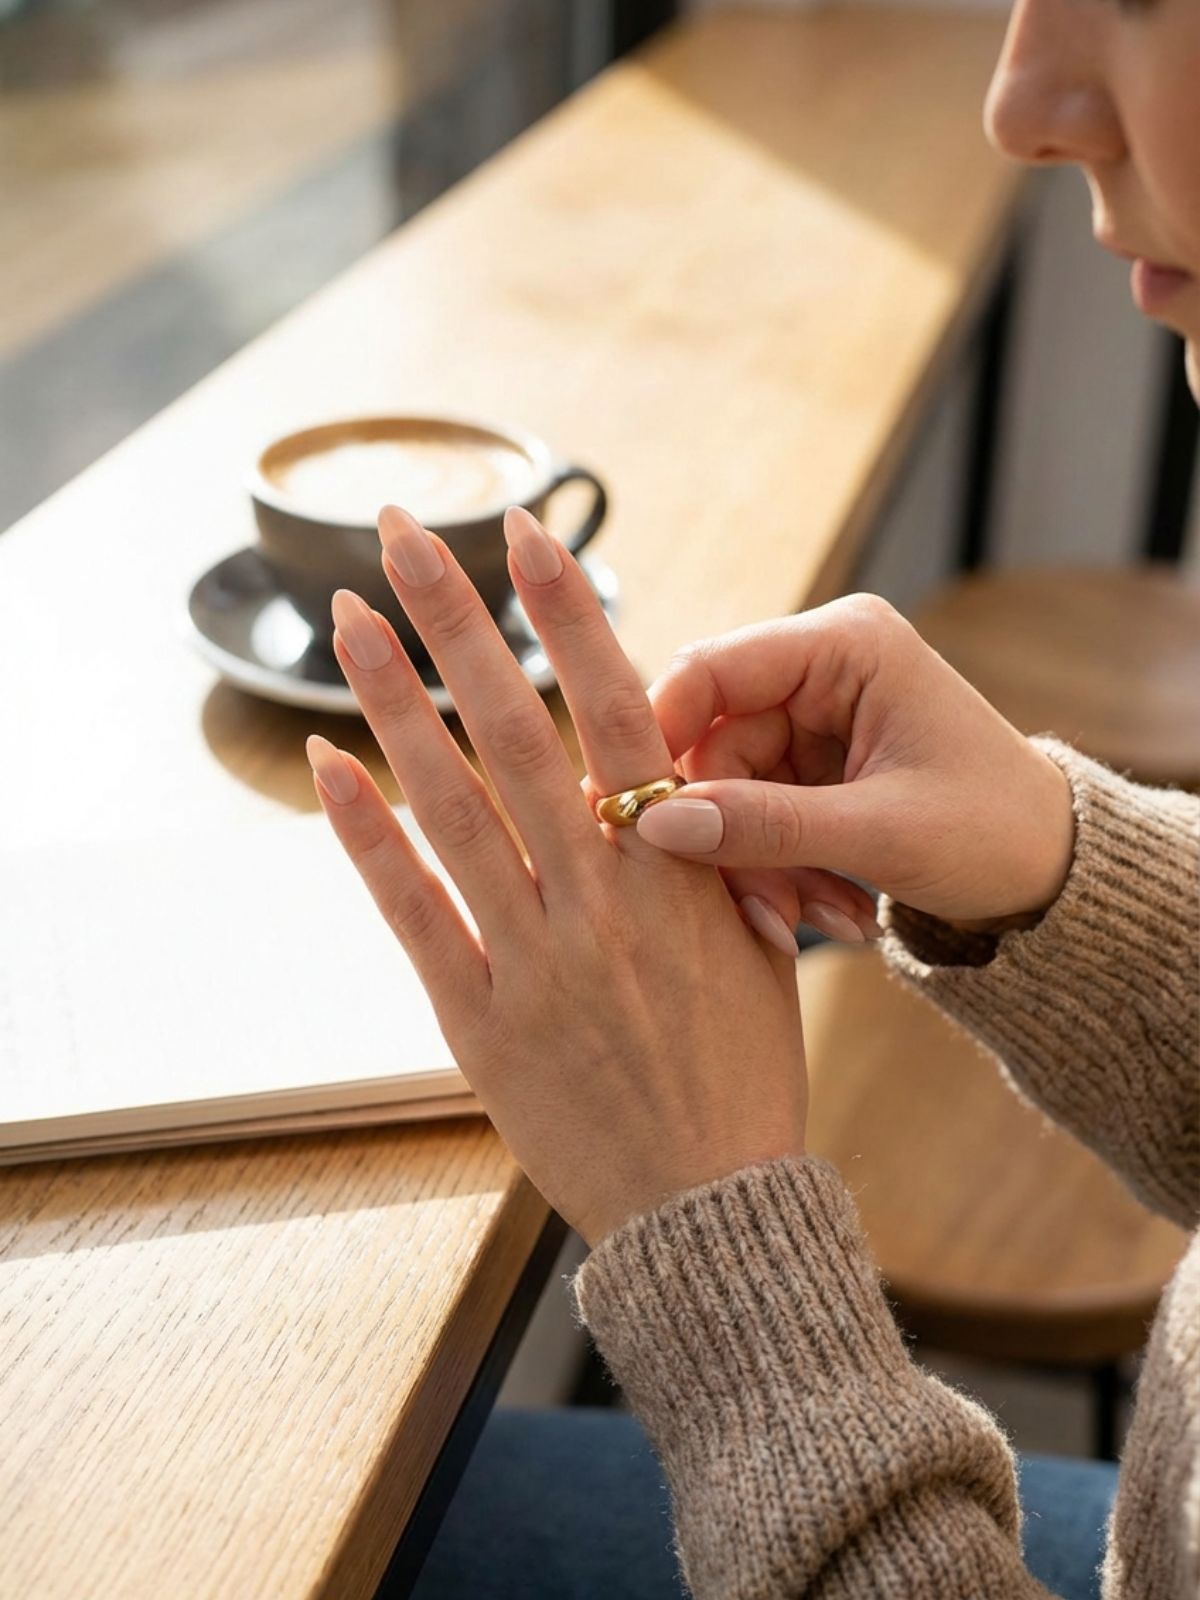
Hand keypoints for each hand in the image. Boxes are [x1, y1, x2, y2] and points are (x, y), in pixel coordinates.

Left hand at [306, 505, 805, 1246]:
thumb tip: (663, 785)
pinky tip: (329, 767)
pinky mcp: (480, 1021)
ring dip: (396, 704)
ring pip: (453, 806)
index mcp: (681, 873)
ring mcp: (536, 959)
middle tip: (402, 532)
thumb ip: (704, 858)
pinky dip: (368, 838)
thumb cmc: (742, 1075)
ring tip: (349, 619)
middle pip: (517, 733)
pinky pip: (414, 914)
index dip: (566, 616)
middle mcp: (604, 900)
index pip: (620, 712)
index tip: (521, 533)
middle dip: (456, 621)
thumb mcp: (754, 949)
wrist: (713, 1205)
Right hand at [632, 595, 1075, 933]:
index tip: (630, 814)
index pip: (710, 669)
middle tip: (759, 912)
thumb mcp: (882, 833)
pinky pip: (755, 814)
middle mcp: (821, 668)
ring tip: (808, 922)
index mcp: (846, 644)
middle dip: (727, 833)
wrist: (1053, 875)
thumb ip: (766, 826)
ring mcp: (813, 718)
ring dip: (757, 865)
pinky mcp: (812, 765)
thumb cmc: (996, 832)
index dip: (661, 737)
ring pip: (727, 789)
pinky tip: (824, 911)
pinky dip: (778, 869)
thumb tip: (657, 825)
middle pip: (712, 742)